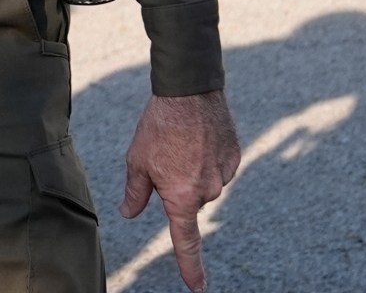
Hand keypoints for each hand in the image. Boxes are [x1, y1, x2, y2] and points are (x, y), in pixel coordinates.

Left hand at [120, 90, 240, 290]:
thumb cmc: (158, 125)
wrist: (189, 91)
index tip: (198, 287)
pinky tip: (199, 138)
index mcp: (182, 197)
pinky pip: (219, 167)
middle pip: (191, 201)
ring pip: (205, 183)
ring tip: (182, 142)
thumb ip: (135, 192)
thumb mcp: (137, 161)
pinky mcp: (236, 157)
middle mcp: (207, 191)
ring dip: (193, 169)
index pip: (185, 241)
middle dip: (178, 185)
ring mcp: (225, 174)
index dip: (191, 267)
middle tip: (167, 156)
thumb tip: (129, 213)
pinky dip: (208, 157)